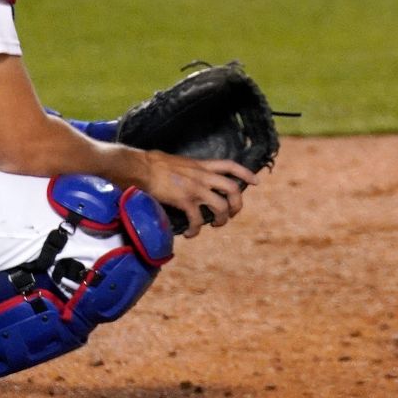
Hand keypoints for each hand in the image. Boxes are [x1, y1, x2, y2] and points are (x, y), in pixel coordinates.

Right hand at [133, 148, 251, 237]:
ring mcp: (196, 188)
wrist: (141, 167)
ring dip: (222, 219)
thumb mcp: (179, 162)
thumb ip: (189, 170)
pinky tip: (190, 234)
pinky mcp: (185, 200)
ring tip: (215, 225)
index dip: (246, 173)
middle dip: (238, 204)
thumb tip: (187, 177)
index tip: (256, 181)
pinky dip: (196, 230)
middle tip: (232, 213)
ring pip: (221, 206)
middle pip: (234, 188)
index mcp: (202, 165)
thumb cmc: (154, 163)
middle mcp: (203, 176)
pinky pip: (197, 220)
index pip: (231, 165)